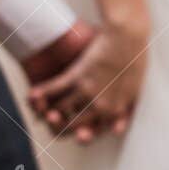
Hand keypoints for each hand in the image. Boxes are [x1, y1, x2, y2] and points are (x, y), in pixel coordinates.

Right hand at [28, 17, 147, 141]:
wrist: (128, 35)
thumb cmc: (136, 57)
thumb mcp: (137, 86)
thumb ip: (127, 103)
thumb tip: (121, 113)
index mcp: (118, 109)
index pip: (100, 130)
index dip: (87, 133)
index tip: (79, 133)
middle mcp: (103, 106)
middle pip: (77, 125)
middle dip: (62, 126)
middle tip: (54, 123)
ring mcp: (89, 92)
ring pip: (62, 110)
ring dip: (48, 111)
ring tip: (39, 111)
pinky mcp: (77, 76)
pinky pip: (55, 89)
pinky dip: (41, 93)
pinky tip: (32, 95)